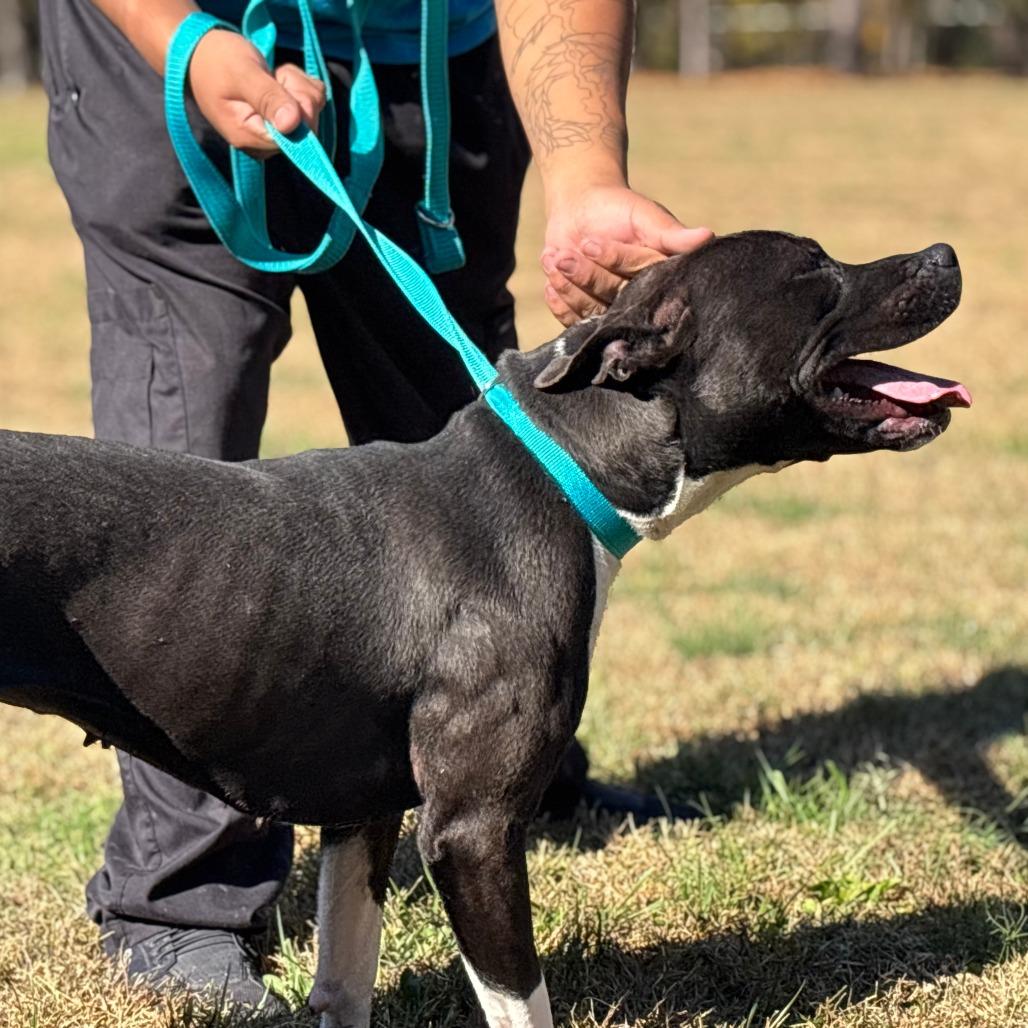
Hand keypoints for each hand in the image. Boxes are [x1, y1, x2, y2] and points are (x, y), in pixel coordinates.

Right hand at [189, 29, 326, 156]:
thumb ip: (268, 99)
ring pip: (312, 111)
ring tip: (270, 75)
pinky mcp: (282, 121)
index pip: (298, 138)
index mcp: (251, 138)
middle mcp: (265, 144)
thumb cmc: (217, 62)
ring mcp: (275, 134)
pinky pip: (310, 103)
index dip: (298, 108)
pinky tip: (278, 77)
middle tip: (272, 75)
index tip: (279, 81)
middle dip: (298, 91)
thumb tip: (292, 124)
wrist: (201, 53)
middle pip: (309, 125)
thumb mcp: (243, 75)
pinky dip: (299, 83)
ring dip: (296, 84)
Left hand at [541, 184, 712, 325]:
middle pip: (613, 297)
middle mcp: (640, 298)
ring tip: (554, 259)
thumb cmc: (619, 207)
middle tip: (563, 255)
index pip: (640, 275)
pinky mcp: (587, 315)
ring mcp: (612, 310)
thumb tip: (707, 236)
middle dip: (586, 276)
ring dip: (568, 288)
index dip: (614, 261)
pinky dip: (560, 304)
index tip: (591, 242)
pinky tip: (551, 284)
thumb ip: (670, 233)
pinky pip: (574, 321)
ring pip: (591, 311)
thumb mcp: (645, 215)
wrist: (582, 208)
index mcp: (661, 274)